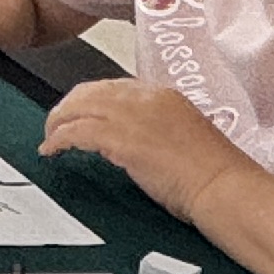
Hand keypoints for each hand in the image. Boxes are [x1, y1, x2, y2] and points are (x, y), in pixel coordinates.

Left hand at [40, 77, 248, 221]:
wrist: (223, 186)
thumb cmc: (212, 173)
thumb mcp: (183, 135)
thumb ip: (156, 128)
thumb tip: (133, 140)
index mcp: (163, 95)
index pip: (114, 87)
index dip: (91, 100)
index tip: (80, 113)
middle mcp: (144, 99)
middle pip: (89, 91)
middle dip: (68, 107)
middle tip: (57, 124)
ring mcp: (130, 116)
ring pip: (76, 108)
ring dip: (57, 123)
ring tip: (50, 138)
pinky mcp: (120, 139)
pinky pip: (75, 132)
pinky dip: (58, 139)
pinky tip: (51, 150)